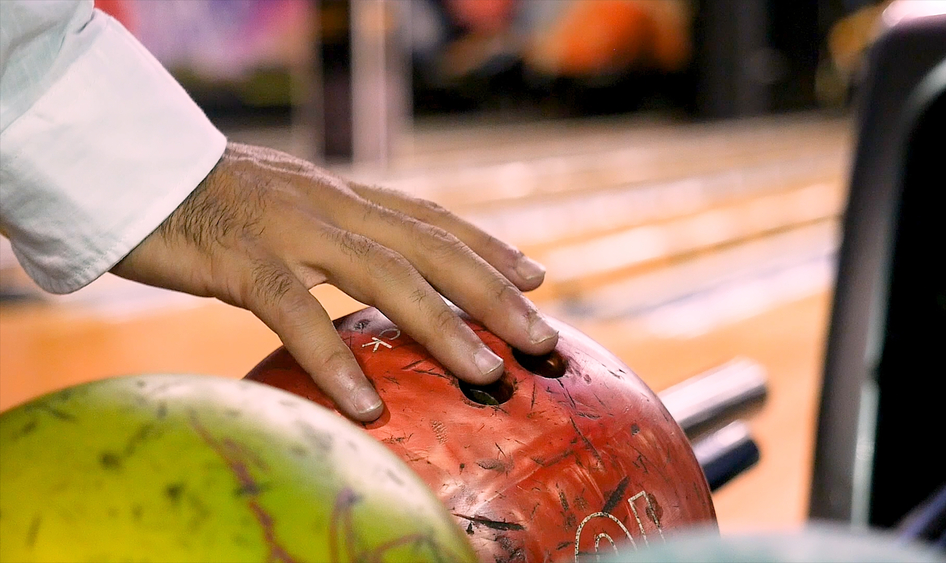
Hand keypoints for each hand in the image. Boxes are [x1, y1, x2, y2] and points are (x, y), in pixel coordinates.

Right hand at [111, 142, 557, 420]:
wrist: (133, 167)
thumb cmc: (211, 199)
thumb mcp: (289, 206)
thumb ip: (334, 234)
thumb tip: (374, 272)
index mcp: (343, 195)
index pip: (432, 218)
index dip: (487, 246)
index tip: (535, 278)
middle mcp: (331, 204)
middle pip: (430, 247)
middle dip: (492, 292)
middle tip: (541, 336)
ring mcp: (291, 227)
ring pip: (384, 275)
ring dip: (441, 326)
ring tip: (485, 371)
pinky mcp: (242, 257)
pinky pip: (296, 312)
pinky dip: (334, 359)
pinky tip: (365, 404)